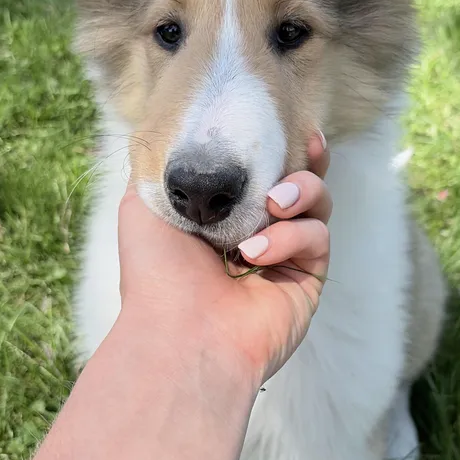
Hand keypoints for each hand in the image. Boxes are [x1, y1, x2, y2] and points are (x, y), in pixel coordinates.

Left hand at [117, 134, 330, 386]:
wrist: (178, 333)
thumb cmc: (155, 272)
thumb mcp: (141, 206)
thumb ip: (158, 168)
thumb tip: (170, 137)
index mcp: (223, 218)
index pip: (261, 175)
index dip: (278, 149)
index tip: (287, 126)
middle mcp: (258, 235)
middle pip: (301, 186)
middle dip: (306, 163)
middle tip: (306, 146)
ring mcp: (285, 259)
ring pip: (318, 207)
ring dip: (301, 192)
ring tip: (272, 204)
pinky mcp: (307, 281)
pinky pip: (317, 240)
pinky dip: (292, 237)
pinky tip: (256, 253)